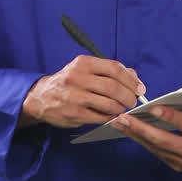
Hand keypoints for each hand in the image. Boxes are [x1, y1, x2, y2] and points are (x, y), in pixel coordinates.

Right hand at [20, 56, 146, 128]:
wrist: (41, 97)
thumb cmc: (69, 82)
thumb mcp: (85, 69)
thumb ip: (109, 70)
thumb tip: (133, 76)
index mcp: (83, 63)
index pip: (114, 68)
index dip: (131, 80)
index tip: (139, 88)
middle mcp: (78, 77)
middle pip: (113, 87)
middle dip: (129, 96)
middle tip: (133, 101)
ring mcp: (75, 96)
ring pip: (109, 104)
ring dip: (121, 108)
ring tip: (123, 109)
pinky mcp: (74, 113)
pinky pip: (100, 117)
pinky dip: (110, 117)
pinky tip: (111, 115)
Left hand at [113, 96, 181, 172]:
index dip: (170, 117)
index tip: (153, 108)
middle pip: (163, 141)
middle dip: (141, 129)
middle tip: (123, 118)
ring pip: (156, 148)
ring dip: (136, 136)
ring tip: (119, 123)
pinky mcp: (177, 165)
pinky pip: (157, 152)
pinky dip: (142, 142)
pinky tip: (130, 132)